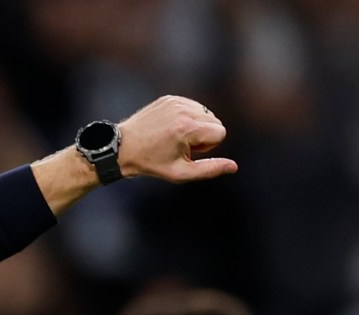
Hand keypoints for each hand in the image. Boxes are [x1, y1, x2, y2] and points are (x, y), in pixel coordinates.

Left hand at [118, 95, 236, 184]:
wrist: (124, 147)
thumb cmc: (153, 164)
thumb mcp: (181, 173)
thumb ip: (210, 169)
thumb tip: (234, 167)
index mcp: (188, 128)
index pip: (221, 132)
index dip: (208, 146)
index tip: (189, 152)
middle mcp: (184, 110)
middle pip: (215, 121)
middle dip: (204, 135)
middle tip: (181, 146)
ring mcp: (176, 101)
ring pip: (205, 112)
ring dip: (196, 125)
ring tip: (175, 137)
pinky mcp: (169, 98)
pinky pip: (193, 106)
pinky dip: (187, 117)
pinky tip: (171, 128)